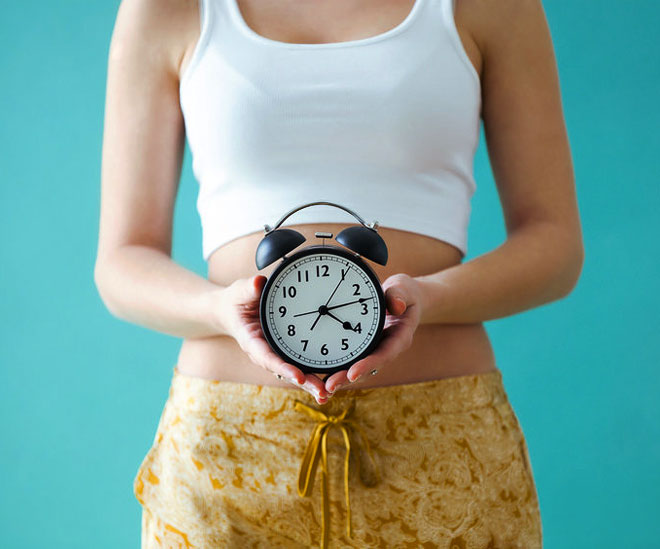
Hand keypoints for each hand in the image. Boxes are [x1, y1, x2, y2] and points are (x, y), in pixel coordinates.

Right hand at [214, 275, 329, 402]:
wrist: (230, 310)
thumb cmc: (235, 301)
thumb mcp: (239, 292)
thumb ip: (249, 289)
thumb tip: (258, 283)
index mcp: (251, 341)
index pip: (267, 357)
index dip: (282, 367)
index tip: (298, 376)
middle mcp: (264, 352)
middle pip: (285, 370)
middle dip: (303, 382)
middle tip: (322, 393)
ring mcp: (274, 353)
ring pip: (294, 370)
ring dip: (311, 382)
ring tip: (328, 393)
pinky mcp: (284, 350)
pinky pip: (298, 362)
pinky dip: (312, 372)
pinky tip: (329, 380)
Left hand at [323, 273, 422, 394]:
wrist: (403, 297)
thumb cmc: (403, 292)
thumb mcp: (404, 289)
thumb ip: (399, 296)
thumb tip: (397, 305)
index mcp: (399, 338)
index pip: (384, 355)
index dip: (368, 365)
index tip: (352, 373)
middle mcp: (387, 349)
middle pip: (368, 368)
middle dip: (348, 378)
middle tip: (329, 387)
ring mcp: (375, 350)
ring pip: (358, 369)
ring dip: (340, 378)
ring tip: (322, 389)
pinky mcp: (363, 348)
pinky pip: (351, 360)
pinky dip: (337, 369)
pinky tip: (320, 377)